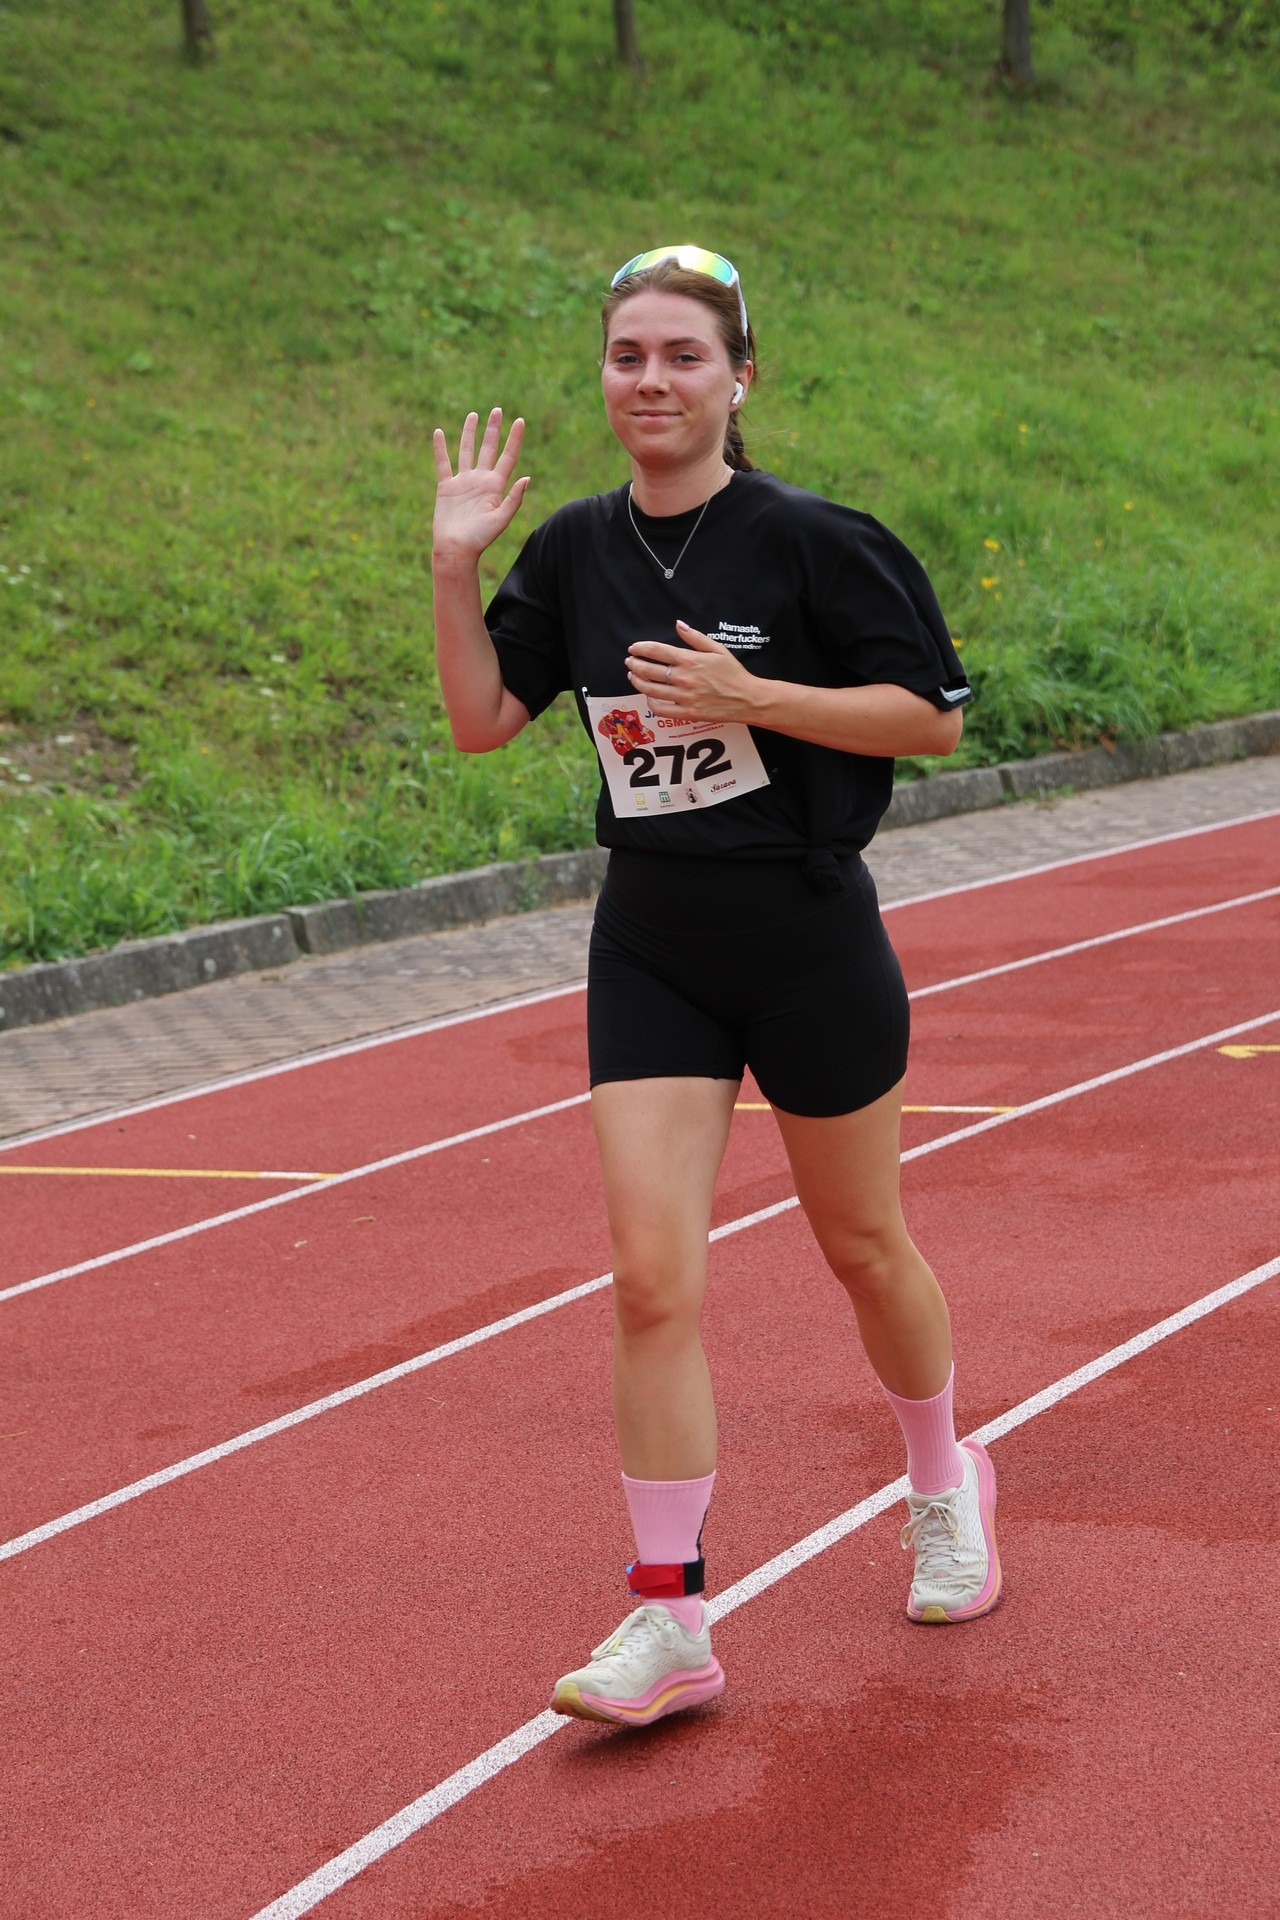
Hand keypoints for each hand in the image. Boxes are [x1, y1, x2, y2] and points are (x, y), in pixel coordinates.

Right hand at [432, 408, 529, 563]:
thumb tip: (527, 478)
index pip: (508, 457)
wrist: (456, 549)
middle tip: (498, 410)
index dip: (515, 439)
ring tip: (473, 415)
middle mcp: (480, 480)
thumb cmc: (480, 539)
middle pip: (489, 448)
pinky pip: (442, 463)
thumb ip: (514, 499)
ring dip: (469, 433)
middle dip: (493, 429)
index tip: (520, 420)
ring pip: (466, 451)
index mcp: (496, 486)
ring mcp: (463, 482)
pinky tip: (438, 432)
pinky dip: (439, 448)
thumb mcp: (501, 519)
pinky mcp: (446, 486)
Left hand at [625, 621, 765, 722]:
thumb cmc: (733, 673)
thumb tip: (678, 624)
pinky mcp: (687, 713)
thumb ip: (695, 637)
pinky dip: (650, 702)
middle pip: (649, 670)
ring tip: (632, 676)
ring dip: (637, 681)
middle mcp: (684, 678)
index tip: (633, 648)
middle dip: (634, 664)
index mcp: (690, 660)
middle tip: (629, 661)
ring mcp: (684, 697)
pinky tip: (648, 696)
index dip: (641, 648)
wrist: (747, 699)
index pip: (657, 651)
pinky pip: (661, 709)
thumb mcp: (717, 649)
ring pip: (650, 689)